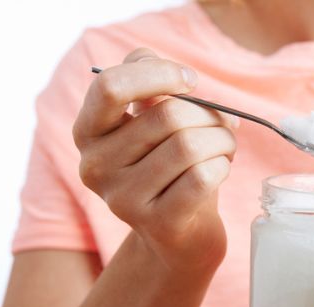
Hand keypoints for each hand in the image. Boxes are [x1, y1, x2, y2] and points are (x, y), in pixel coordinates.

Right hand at [73, 48, 237, 272]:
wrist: (180, 235)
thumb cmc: (170, 167)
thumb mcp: (152, 122)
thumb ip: (147, 83)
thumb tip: (161, 65)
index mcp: (89, 132)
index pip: (111, 87)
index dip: (159, 74)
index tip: (190, 81)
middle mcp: (96, 166)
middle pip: (167, 116)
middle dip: (210, 115)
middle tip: (224, 124)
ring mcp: (123, 200)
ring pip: (190, 146)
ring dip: (223, 140)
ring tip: (224, 147)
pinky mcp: (158, 223)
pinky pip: (203, 176)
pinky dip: (223, 165)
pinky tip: (221, 169)